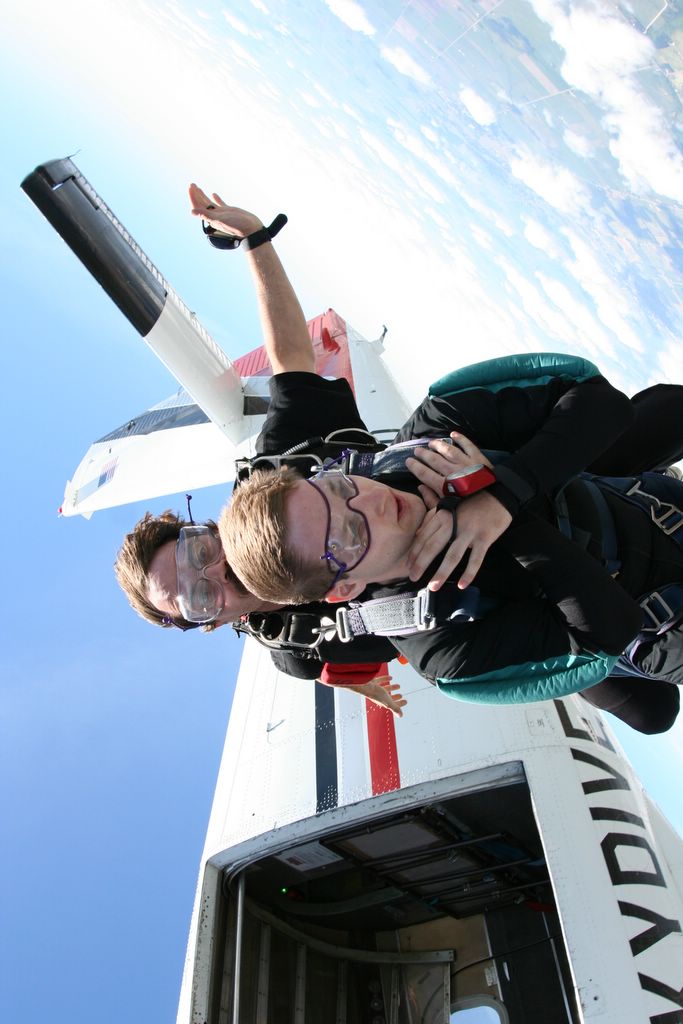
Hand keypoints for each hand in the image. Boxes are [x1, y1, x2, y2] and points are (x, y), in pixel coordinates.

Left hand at [188, 183, 262, 237]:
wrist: (251, 229)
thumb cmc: (237, 226)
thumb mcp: (220, 219)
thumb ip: (206, 215)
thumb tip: (192, 212)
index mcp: (211, 218)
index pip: (198, 206)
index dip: (193, 197)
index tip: (191, 188)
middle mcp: (214, 215)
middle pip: (201, 204)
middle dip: (196, 194)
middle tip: (192, 184)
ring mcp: (221, 213)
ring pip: (209, 203)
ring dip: (203, 195)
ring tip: (198, 188)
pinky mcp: (229, 211)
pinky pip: (220, 204)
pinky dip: (216, 198)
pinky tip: (214, 194)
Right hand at [361, 672, 406, 716]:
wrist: (364, 685)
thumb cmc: (375, 694)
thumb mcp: (388, 702)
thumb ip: (395, 708)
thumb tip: (401, 715)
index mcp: (383, 702)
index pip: (393, 704)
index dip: (399, 704)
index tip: (405, 701)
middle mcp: (379, 696)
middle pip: (389, 697)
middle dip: (395, 697)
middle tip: (401, 695)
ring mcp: (376, 689)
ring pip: (385, 689)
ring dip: (392, 688)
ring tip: (398, 686)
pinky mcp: (373, 682)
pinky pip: (380, 680)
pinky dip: (386, 679)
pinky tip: (390, 678)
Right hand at [405, 432, 492, 502]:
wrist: (498, 503)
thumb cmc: (471, 511)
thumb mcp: (448, 510)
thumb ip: (432, 500)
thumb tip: (420, 487)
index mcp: (445, 486)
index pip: (425, 474)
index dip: (415, 467)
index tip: (408, 461)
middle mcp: (453, 472)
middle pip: (434, 460)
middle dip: (424, 454)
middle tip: (416, 450)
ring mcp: (466, 463)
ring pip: (448, 450)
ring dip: (438, 445)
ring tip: (431, 442)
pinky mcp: (478, 459)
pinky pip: (468, 445)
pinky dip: (460, 439)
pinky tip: (453, 434)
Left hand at [406, 433, 509, 589]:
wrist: (500, 492)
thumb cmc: (473, 498)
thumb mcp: (451, 502)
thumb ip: (433, 512)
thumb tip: (417, 525)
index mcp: (443, 514)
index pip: (424, 536)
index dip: (415, 552)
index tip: (407, 565)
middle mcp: (454, 523)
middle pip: (433, 546)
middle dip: (421, 564)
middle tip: (412, 578)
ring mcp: (470, 531)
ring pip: (452, 555)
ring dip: (441, 573)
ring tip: (433, 587)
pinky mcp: (485, 538)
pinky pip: (475, 559)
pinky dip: (469, 573)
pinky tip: (461, 585)